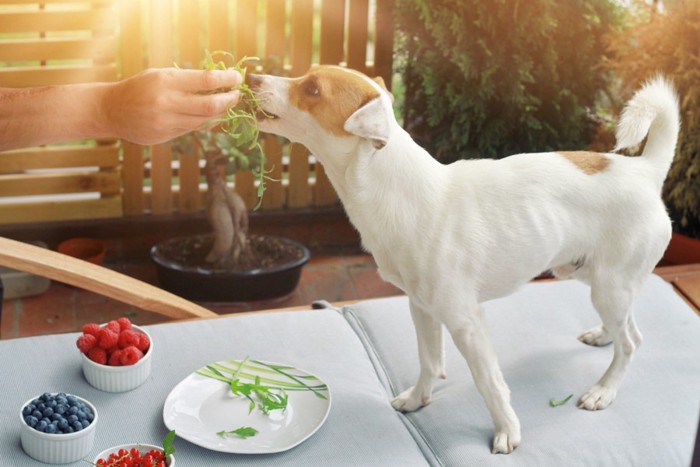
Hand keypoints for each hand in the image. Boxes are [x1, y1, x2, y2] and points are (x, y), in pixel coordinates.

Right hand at [101, 68, 241, 144]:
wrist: (110, 110)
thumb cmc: (139, 88)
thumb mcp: (159, 75)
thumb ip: (185, 80)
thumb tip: (218, 84)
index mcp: (166, 81)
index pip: (206, 80)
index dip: (227, 79)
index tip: (237, 78)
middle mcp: (167, 102)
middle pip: (211, 105)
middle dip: (230, 100)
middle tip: (237, 95)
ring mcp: (166, 122)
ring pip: (205, 121)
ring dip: (221, 113)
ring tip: (227, 106)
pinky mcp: (165, 136)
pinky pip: (192, 129)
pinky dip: (205, 122)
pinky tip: (211, 116)